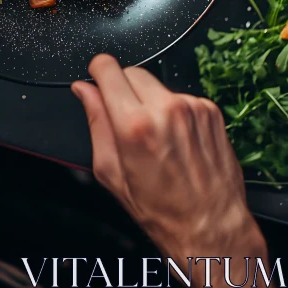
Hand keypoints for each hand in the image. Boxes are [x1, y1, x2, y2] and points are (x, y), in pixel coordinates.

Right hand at [72, 55, 267, 280]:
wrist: (211, 227)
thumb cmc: (162, 211)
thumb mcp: (112, 172)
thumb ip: (96, 122)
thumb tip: (84, 91)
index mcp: (135, 125)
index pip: (108, 68)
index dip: (98, 71)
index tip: (97, 77)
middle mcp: (165, 110)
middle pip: (132, 71)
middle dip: (123, 88)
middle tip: (127, 121)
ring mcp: (191, 107)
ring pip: (157, 84)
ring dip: (150, 100)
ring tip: (156, 137)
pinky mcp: (210, 110)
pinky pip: (180, 96)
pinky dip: (174, 110)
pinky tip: (176, 139)